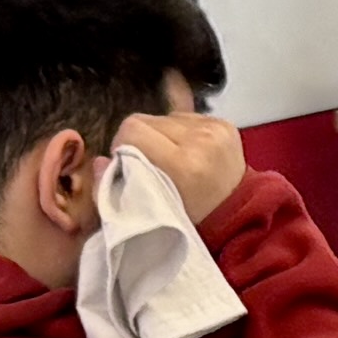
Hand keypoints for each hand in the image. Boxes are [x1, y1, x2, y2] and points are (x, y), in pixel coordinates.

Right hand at [119, 110, 250, 222]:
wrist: (238, 217)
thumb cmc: (190, 221)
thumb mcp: (148, 214)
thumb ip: (114, 190)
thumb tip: (99, 161)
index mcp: (182, 164)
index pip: (133, 128)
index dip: (123, 145)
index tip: (128, 164)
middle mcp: (201, 140)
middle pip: (147, 119)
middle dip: (143, 140)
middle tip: (151, 165)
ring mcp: (215, 129)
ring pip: (165, 116)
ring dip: (162, 135)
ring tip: (173, 160)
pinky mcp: (224, 123)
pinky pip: (186, 115)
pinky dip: (180, 131)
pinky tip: (188, 151)